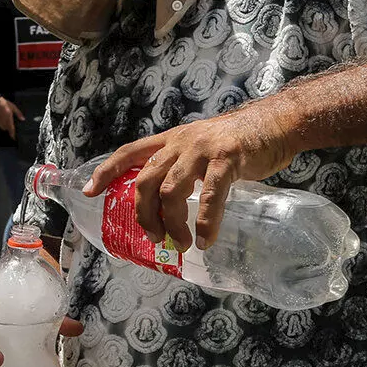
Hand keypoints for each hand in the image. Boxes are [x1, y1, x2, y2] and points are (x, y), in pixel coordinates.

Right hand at [0, 97, 24, 139]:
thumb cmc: (4, 103)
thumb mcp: (13, 107)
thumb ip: (18, 114)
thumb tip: (23, 119)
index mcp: (9, 119)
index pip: (11, 130)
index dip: (12, 135)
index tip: (14, 138)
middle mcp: (3, 122)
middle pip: (7, 129)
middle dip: (8, 127)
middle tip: (9, 122)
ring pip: (2, 127)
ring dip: (4, 125)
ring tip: (4, 118)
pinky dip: (0, 123)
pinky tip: (0, 117)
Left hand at [82, 104, 294, 251]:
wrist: (278, 123)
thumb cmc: (240, 141)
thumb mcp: (201, 147)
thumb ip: (183, 168)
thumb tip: (169, 203)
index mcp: (171, 140)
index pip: (129, 152)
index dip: (106, 171)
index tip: (89, 191)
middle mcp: (181, 142)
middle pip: (145, 181)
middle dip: (143, 215)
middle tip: (153, 238)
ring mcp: (203, 150)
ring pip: (171, 191)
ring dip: (172, 223)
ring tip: (181, 244)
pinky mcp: (228, 160)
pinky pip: (211, 196)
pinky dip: (206, 222)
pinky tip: (206, 239)